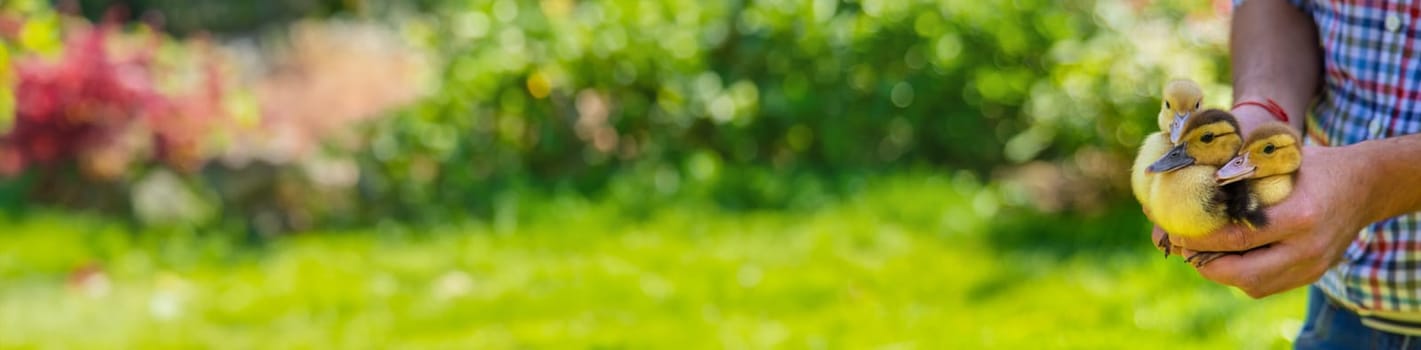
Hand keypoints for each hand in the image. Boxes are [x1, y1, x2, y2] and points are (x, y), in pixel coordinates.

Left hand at [1156, 145, 1370, 297]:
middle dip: (1205, 264)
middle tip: (1182, 247)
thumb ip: (1241, 170)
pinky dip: (1241, 275)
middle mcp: (1307, 247)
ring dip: (1220, 272)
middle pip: (1244, 274)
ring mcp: (1312, 265)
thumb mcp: (1279, 159)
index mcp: (1299, 215)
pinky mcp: (1313, 274)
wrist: (1366, 184)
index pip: (1238, 237)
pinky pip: (1268, 285)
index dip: (1201, 239)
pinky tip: (1226, 256)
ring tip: (1199, 251)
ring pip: (1254, 286)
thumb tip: (1187, 176)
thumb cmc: (1314, 165)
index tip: (1175, 231)